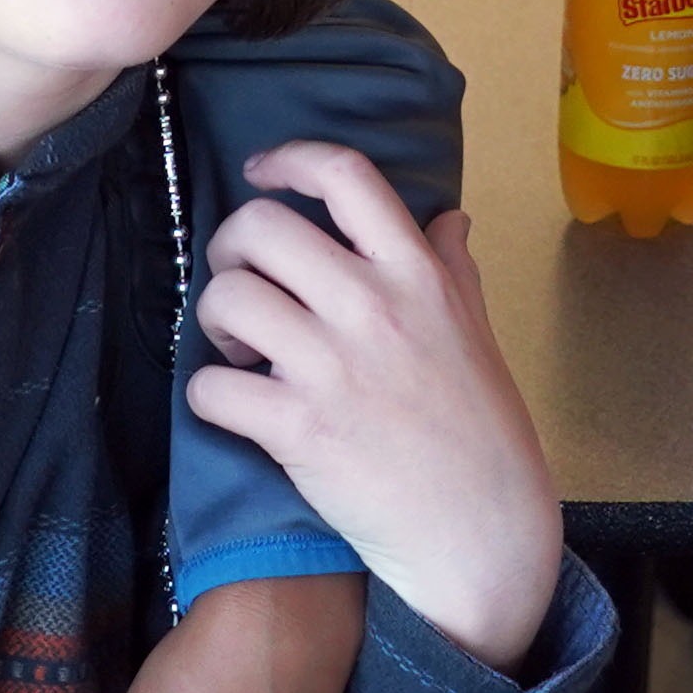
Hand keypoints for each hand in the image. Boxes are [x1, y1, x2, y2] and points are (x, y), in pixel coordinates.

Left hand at [181, 144, 560, 670]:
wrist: (481, 532)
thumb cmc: (482, 432)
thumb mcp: (478, 334)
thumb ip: (453, 269)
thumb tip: (448, 218)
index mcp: (419, 275)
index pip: (347, 175)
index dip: (290, 160)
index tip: (263, 173)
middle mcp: (373, 307)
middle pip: (260, 226)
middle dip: (232, 249)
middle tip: (246, 284)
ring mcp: (332, 368)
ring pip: (226, 297)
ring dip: (217, 321)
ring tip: (243, 349)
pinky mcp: (298, 430)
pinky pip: (211, 388)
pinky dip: (210, 396)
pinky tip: (236, 405)